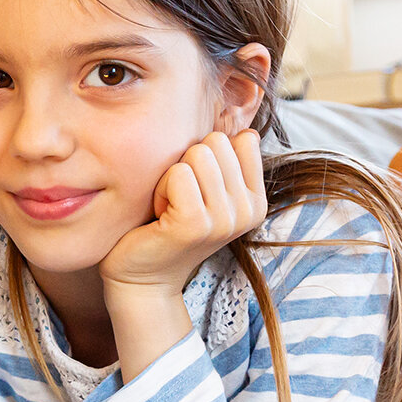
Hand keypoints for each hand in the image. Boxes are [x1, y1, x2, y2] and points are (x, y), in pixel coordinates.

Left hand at [99, 130, 267, 296]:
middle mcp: (248, 211)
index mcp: (256, 201)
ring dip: (172, 177)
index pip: (242, 139)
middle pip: (216, 142)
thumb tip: (243, 124)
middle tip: (179, 199)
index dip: (209, 155)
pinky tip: (161, 215)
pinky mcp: (195, 224)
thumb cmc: (170, 225)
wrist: (144, 277)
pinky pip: (178, 173)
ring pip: (197, 154)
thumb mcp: (208, 191)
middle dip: (188, 163)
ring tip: (170, 207)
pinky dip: (160, 189)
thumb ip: (226, 160)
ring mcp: (224, 220)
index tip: (198, 188)